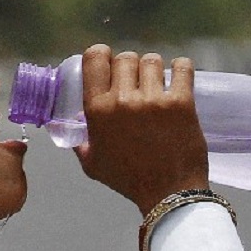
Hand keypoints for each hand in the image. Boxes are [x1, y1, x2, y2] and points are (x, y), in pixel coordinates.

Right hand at [74, 46, 209, 214]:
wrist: (168, 194)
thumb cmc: (129, 180)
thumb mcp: (93, 164)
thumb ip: (79, 141)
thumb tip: (67, 125)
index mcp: (98, 110)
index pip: (95, 58)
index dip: (103, 55)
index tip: (110, 64)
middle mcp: (123, 101)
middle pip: (126, 57)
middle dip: (131, 67)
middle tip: (138, 82)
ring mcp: (153, 101)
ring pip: (153, 61)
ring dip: (155, 70)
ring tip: (159, 85)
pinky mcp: (181, 103)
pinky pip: (182, 67)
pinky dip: (182, 69)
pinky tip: (179, 78)